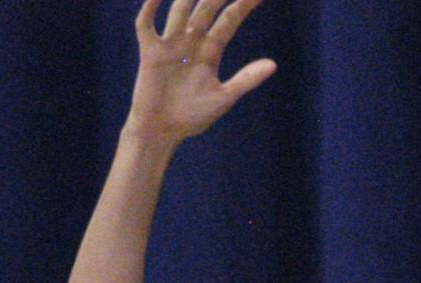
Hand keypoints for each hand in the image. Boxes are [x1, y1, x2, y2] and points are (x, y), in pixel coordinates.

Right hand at [129, 0, 275, 145]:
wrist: (162, 132)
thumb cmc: (192, 117)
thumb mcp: (223, 98)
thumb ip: (246, 79)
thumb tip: (273, 64)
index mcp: (210, 50)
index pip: (229, 20)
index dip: (243, 5)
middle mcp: (191, 41)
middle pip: (207, 7)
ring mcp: (170, 44)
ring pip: (181, 8)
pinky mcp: (150, 52)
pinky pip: (147, 25)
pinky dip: (150, 8)